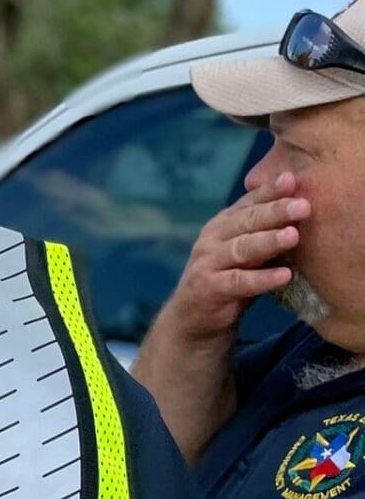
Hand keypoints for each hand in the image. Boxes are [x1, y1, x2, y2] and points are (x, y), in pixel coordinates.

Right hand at [163, 171, 306, 344]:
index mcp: (224, 224)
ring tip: (293, 236)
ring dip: (268, 242)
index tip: (293, 179)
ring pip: (241, 249)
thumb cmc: (230, 279)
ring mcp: (207, 263)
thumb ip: (266, 231)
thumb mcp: (248, 251)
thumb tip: (303, 204)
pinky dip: (261, 279)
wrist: (194, 319)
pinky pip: (237, 282)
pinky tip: (284, 275)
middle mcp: (212, 238)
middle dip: (275, 212)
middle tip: (302, 206)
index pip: (249, 203)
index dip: (270, 191)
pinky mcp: (207, 288)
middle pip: (246, 221)